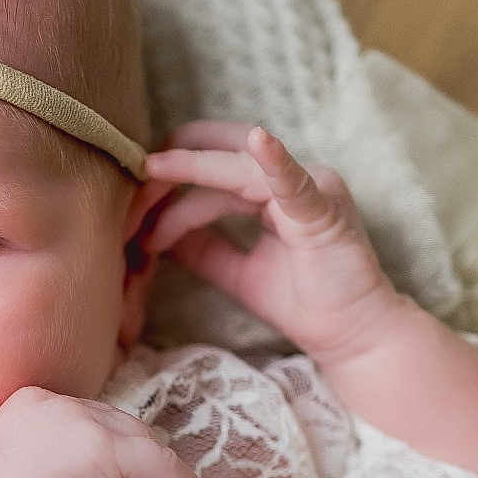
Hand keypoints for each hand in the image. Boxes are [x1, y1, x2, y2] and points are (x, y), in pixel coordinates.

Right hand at [0, 387, 208, 477]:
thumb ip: (70, 461)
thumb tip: (129, 475)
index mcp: (31, 404)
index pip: (97, 425)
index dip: (115, 469)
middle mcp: (55, 402)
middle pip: (125, 432)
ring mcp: (79, 421)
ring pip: (146, 448)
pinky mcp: (103, 449)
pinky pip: (164, 465)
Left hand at [142, 122, 407, 365]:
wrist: (351, 336)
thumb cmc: (304, 302)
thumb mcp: (236, 272)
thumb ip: (202, 247)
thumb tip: (155, 231)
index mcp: (271, 187)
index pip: (207, 166)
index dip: (165, 181)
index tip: (128, 212)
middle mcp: (290, 177)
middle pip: (215, 152)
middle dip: (167, 171)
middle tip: (127, 198)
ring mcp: (310, 186)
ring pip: (234, 169)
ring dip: (186, 177)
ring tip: (146, 189)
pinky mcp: (323, 208)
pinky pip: (293, 180)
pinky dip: (274, 159)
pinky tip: (257, 141)